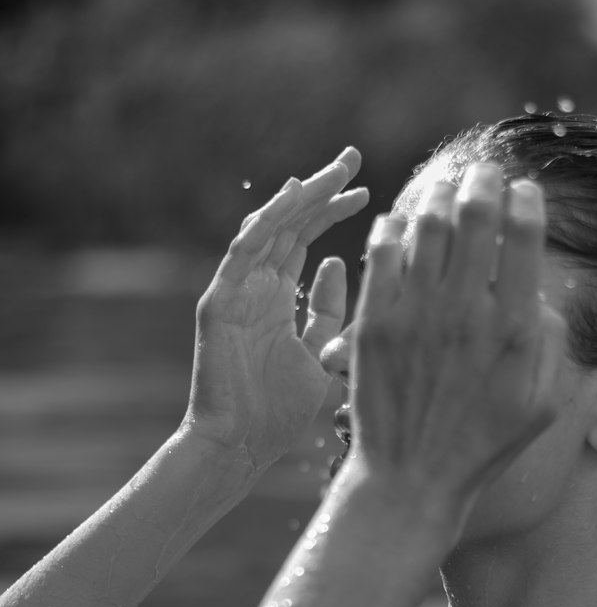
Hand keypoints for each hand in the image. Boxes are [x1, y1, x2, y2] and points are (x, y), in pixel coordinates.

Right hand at [182, 151, 367, 471]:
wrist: (240, 448)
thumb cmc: (280, 412)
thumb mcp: (322, 354)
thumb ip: (330, 311)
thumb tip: (342, 262)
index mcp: (279, 296)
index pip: (308, 239)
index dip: (334, 211)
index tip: (369, 192)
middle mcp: (256, 286)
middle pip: (290, 224)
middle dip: (320, 189)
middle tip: (352, 158)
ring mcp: (235, 292)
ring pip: (266, 230)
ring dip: (297, 198)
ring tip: (328, 172)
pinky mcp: (217, 304)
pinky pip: (240, 256)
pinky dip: (261, 227)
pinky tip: (287, 201)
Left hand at [343, 164, 565, 521]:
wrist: (411, 481)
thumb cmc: (482, 446)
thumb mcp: (541, 404)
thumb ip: (548, 343)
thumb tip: (538, 294)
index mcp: (512, 331)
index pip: (523, 238)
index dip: (526, 202)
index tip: (523, 192)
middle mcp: (465, 315)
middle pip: (475, 218)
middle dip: (482, 183)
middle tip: (483, 174)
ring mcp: (415, 316)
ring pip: (427, 227)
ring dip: (438, 196)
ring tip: (444, 188)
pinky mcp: (373, 324)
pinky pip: (382, 254)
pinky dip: (393, 228)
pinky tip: (400, 222)